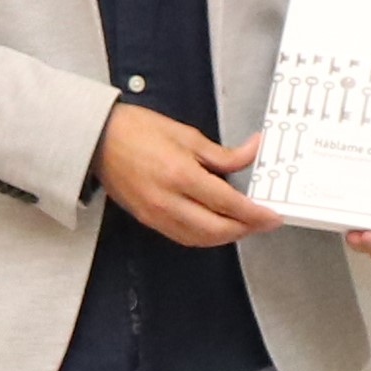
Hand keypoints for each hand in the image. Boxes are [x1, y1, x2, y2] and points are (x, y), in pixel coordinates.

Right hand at [97, 105, 277, 246]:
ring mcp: (157, 214)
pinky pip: (184, 237)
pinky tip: (216, 228)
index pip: (229, 203)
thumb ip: (223, 153)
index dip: (255, 214)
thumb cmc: (136, 130)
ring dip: (227, 236)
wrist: (98, 139)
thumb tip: (252, 152)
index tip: (272, 215)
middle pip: (218, 229)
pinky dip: (205, 237)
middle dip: (246, 229)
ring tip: (244, 225)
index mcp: (181, 175)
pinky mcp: (148, 220)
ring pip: (202, 239)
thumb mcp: (187, 135)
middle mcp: (169, 201)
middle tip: (263, 222)